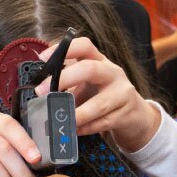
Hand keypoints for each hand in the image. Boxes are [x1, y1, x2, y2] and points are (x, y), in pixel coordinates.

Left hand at [38, 37, 160, 150]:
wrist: (135, 115)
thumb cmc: (105, 96)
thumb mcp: (89, 82)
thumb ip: (69, 79)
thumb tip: (41, 84)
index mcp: (100, 61)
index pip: (85, 46)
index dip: (64, 49)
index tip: (43, 59)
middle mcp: (113, 73)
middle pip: (90, 69)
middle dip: (64, 80)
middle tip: (42, 92)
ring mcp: (122, 94)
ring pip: (98, 104)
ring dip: (75, 114)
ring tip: (58, 120)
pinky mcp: (126, 114)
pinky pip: (102, 123)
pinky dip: (85, 128)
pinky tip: (73, 130)